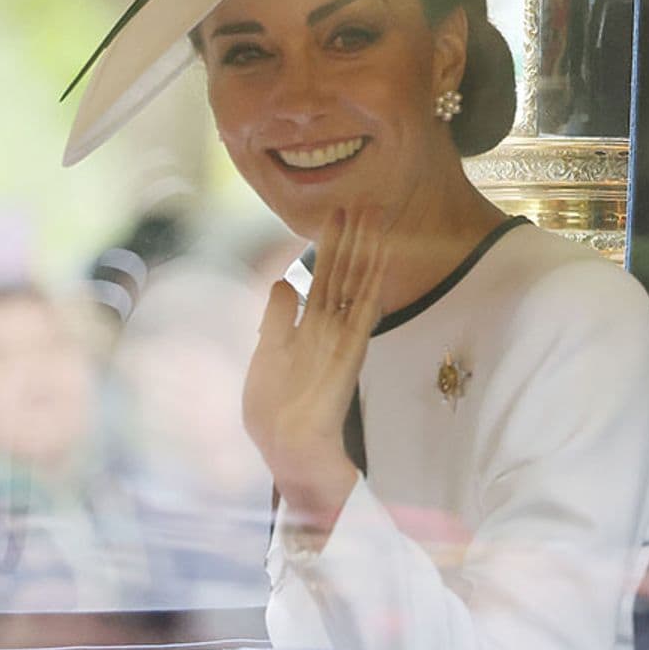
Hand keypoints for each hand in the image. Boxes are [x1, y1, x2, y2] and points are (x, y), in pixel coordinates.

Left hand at [243, 208, 386, 532]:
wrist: (288, 449)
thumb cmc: (275, 410)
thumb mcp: (267, 354)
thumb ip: (277, 318)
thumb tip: (284, 281)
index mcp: (310, 327)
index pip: (324, 276)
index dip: (330, 244)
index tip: (338, 214)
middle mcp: (330, 327)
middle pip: (343, 272)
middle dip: (352, 237)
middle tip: (364, 201)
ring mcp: (341, 337)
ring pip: (355, 282)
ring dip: (365, 248)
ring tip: (374, 215)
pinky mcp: (349, 351)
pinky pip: (364, 307)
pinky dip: (373, 280)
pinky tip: (381, 256)